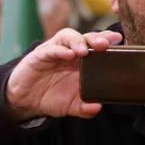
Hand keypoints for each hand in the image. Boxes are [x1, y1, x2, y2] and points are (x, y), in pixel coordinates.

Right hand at [4, 28, 121, 121]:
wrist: (25, 100)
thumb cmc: (51, 97)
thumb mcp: (71, 105)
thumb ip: (85, 108)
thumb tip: (97, 107)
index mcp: (82, 61)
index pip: (97, 46)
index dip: (107, 40)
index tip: (118, 40)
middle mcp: (70, 51)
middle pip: (85, 37)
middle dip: (96, 38)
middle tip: (105, 44)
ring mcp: (55, 50)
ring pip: (68, 36)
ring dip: (78, 41)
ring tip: (85, 50)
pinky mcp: (39, 55)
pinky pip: (50, 49)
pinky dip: (59, 50)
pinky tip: (67, 55)